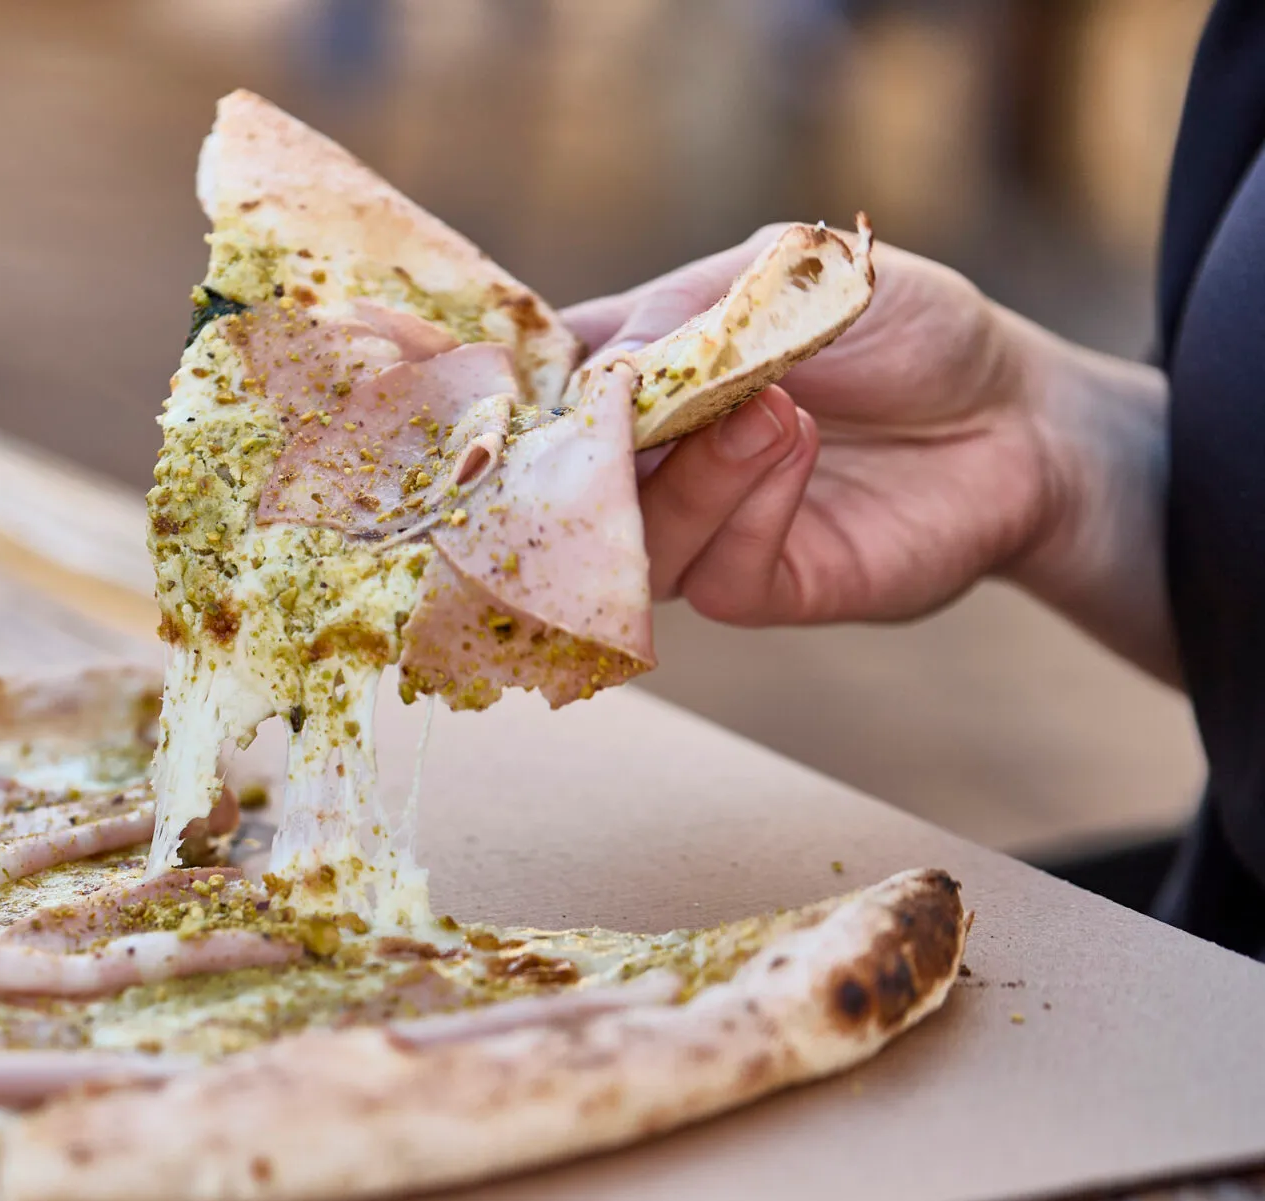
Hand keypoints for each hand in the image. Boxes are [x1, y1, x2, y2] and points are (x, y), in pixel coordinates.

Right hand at [563, 229, 1172, 678]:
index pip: (539, 400)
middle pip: (562, 487)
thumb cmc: (907, 331)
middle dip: (594, 447)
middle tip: (639, 399)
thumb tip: (603, 375)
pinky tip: (801, 445)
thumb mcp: (789, 279)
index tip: (514, 372)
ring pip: (631, 541)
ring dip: (690, 473)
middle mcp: (652, 468)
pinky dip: (747, 505)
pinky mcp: (762, 588)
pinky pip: (712, 574)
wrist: (1021, 411)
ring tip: (771, 408)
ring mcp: (702, 532)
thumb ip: (687, 316)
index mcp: (639, 384)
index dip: (511, 397)